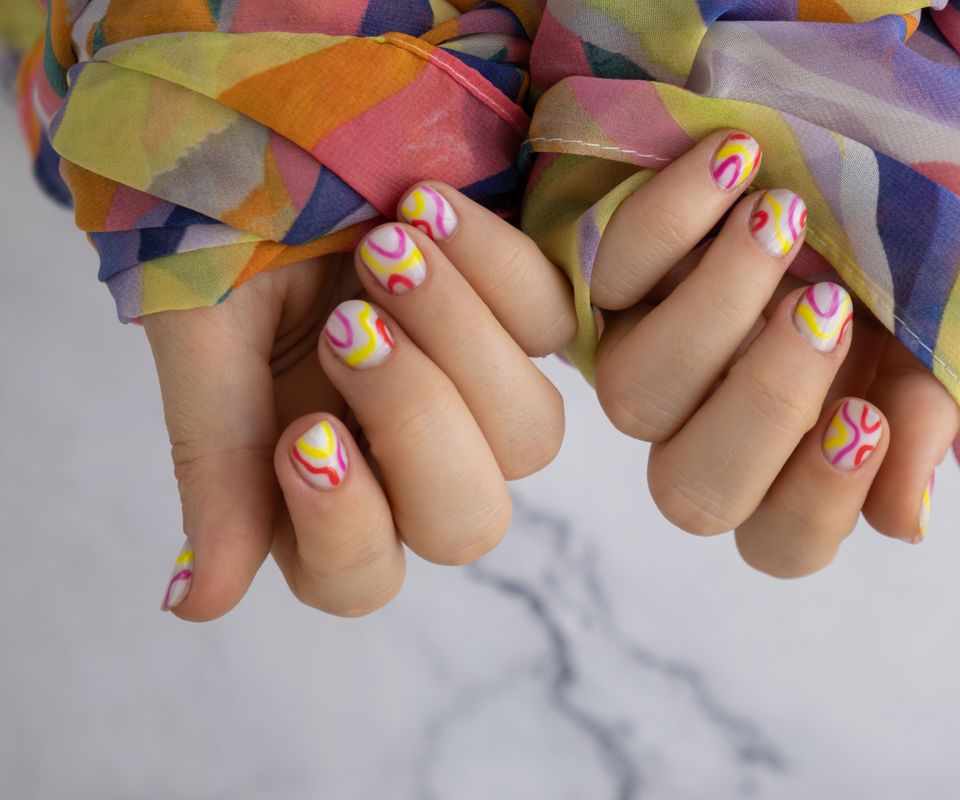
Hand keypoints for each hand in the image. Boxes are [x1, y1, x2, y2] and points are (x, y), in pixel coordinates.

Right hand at [149, 183, 575, 617]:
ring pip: (532, 437)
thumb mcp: (205, 338)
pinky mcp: (526, 321)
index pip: (356, 578)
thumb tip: (197, 605)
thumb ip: (212, 466)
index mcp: (316, 483)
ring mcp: (475, 392)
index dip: (343, 522)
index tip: (304, 430)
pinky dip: (491, 263)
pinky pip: (552, 326)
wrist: (271, 119)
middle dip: (417, 422)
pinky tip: (424, 204)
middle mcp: (405, 456)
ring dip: (457, 335)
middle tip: (354, 324)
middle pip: (468, 526)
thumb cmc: (220, 236)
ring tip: (387, 244)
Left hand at [591, 131, 959, 576]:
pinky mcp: (615, 281)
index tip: (865, 415)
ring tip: (787, 220)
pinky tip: (740, 161)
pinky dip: (671, 218)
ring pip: (635, 393)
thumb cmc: (928, 258)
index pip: (782, 542)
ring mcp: (656, 360)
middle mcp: (711, 431)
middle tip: (831, 307)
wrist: (892, 144)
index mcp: (799, 466)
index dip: (816, 501)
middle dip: (764, 404)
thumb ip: (928, 425)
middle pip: (690, 491)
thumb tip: (902, 522)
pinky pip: (608, 272)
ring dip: (715, 310)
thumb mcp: (950, 335)